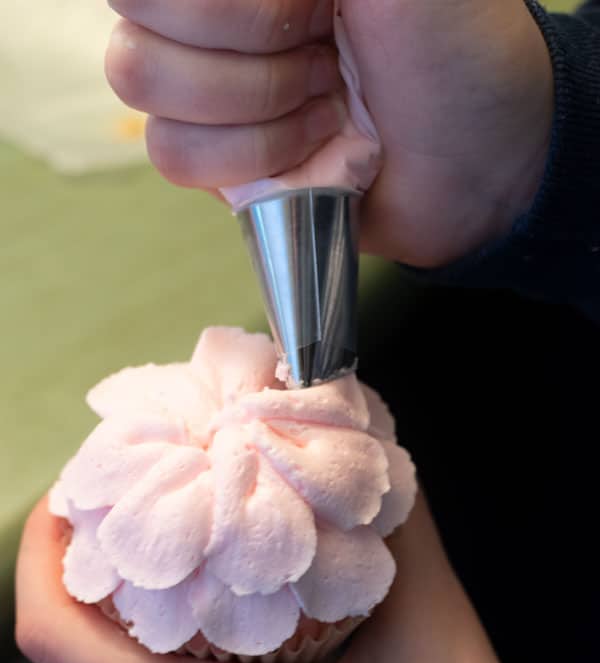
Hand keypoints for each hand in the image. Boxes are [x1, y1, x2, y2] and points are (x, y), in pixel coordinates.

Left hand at [17, 491, 533, 662]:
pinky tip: (191, 632)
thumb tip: (360, 449)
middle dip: (73, 578)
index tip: (73, 497)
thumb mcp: (429, 623)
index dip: (41, 555)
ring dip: (103, 625)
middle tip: (119, 511)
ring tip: (151, 561)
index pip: (58, 642)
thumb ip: (389, 525)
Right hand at [104, 0, 552, 266]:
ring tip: (327, 103)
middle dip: (249, 50)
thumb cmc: (453, 47)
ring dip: (255, 108)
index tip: (309, 6)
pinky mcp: (222, 164)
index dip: (222, 6)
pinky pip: (172, 155)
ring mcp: (212, 92)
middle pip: (136, 33)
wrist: (483, 160)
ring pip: (146, 96)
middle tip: (325, 51)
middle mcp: (214, 18)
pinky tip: (311, 148)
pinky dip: (250, 158)